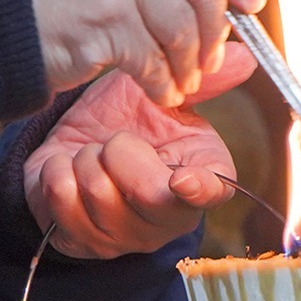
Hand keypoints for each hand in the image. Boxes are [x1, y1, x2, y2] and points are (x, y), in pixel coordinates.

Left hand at [23, 45, 256, 259]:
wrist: (74, 144)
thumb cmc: (128, 121)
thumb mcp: (160, 96)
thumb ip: (199, 81)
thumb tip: (244, 57)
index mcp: (201, 178)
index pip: (212, 192)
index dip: (200, 189)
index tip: (182, 179)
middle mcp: (168, 218)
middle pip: (146, 191)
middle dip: (120, 149)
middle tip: (115, 138)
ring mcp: (125, 238)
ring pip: (98, 192)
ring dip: (85, 157)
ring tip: (92, 153)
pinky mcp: (82, 243)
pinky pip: (62, 199)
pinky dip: (56, 170)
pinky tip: (67, 168)